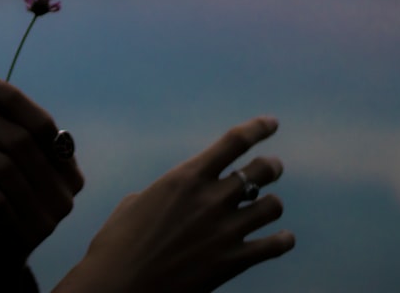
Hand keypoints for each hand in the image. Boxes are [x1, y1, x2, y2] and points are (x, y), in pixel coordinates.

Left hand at [0, 76, 84, 277]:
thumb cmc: (4, 196)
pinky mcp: (22, 237)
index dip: (13, 99)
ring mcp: (47, 219)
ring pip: (5, 168)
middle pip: (21, 142)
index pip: (43, 124)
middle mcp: (65, 194)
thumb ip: (9, 128)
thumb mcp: (9, 160)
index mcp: (69, 169)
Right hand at [55, 116, 293, 292]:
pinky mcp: (233, 261)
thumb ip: (165, 192)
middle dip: (271, 165)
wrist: (119, 286)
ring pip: (272, 206)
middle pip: (261, 170)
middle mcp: (211, 199)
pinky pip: (275, 245)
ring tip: (266, 206)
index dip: (257, 128)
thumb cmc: (117, 244)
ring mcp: (225, 230)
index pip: (233, 142)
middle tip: (272, 166)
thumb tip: (178, 196)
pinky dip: (282, 239)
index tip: (271, 123)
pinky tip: (281, 238)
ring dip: (271, 204)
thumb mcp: (135, 204)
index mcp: (185, 177)